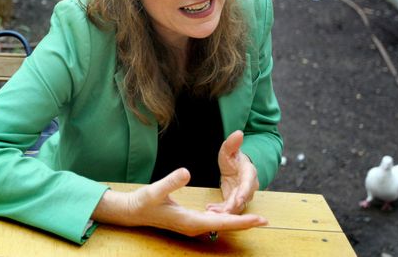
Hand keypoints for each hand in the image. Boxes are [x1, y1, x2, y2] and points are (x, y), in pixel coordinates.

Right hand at [92, 168, 266, 236]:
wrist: (132, 212)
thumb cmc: (143, 202)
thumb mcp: (155, 190)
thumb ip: (171, 181)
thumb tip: (186, 172)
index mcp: (190, 221)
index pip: (222, 222)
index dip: (241, 221)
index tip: (258, 220)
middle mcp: (194, 226)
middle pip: (225, 226)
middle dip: (245, 223)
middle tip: (265, 221)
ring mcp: (192, 225)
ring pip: (221, 225)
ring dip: (237, 222)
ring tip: (255, 219)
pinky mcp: (190, 221)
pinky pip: (214, 222)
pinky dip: (226, 219)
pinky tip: (233, 216)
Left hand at [207, 130, 259, 213]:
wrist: (236, 167)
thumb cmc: (234, 158)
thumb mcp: (229, 150)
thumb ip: (232, 143)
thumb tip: (238, 133)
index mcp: (249, 173)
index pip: (248, 184)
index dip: (244, 192)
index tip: (239, 199)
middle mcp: (248, 187)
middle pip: (242, 199)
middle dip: (232, 207)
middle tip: (222, 212)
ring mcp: (242, 195)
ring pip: (236, 207)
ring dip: (225, 211)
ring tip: (211, 212)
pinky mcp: (234, 201)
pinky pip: (228, 208)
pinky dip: (220, 211)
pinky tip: (209, 210)